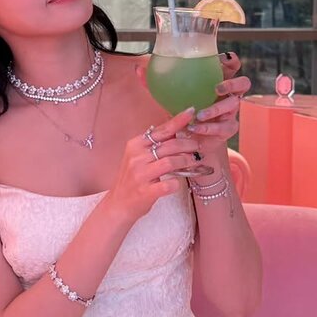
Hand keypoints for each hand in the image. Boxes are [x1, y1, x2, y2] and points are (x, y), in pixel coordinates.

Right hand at [105, 107, 210, 223]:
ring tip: (193, 161)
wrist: (118, 204)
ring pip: (170, 162)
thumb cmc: (133, 179)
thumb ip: (154, 144)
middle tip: (198, 147)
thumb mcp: (138, 157)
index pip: (161, 131)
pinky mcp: (146, 192)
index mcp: (135, 145)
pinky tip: (178, 182)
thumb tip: (176, 130)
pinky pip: (169, 184)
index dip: (178, 121)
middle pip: (169, 145)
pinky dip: (177, 183)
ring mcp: (140, 175)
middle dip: (188, 144)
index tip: (191, 112)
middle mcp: (136, 157)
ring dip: (186, 161)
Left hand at [136, 51, 249, 150]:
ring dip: (217, 110)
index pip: (231, 65)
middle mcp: (227, 94)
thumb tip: (137, 69)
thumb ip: (154, 82)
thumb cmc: (179, 110)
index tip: (224, 60)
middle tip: (217, 88)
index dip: (232, 61)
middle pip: (243, 83)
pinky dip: (209, 129)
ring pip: (234, 106)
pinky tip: (195, 129)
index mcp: (216, 80)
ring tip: (200, 115)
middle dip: (233, 83)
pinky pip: (225, 128)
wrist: (185, 138)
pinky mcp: (227, 130)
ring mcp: (230, 112)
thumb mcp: (168, 95)